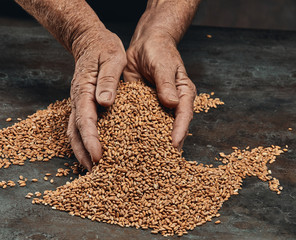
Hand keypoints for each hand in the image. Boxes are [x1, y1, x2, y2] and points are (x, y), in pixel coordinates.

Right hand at [67, 27, 125, 170]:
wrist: (89, 40)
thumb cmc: (103, 48)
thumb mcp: (112, 58)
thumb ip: (108, 80)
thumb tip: (104, 102)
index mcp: (84, 90)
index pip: (85, 120)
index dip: (90, 140)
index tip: (98, 157)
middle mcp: (77, 99)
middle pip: (74, 131)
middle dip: (82, 153)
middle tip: (94, 171)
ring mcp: (78, 103)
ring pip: (74, 132)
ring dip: (81, 151)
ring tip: (92, 168)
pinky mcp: (83, 104)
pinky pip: (80, 126)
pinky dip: (84, 142)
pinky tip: (94, 150)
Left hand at [124, 30, 195, 149]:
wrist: (145, 45)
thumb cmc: (159, 51)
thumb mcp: (164, 65)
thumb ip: (167, 83)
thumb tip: (173, 103)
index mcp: (183, 95)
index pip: (184, 115)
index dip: (180, 130)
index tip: (175, 145)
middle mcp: (171, 105)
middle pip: (171, 128)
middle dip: (166, 146)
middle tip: (159, 164)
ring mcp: (155, 108)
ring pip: (154, 129)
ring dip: (148, 144)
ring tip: (140, 161)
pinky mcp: (140, 108)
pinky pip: (137, 123)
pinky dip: (132, 134)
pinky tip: (123, 146)